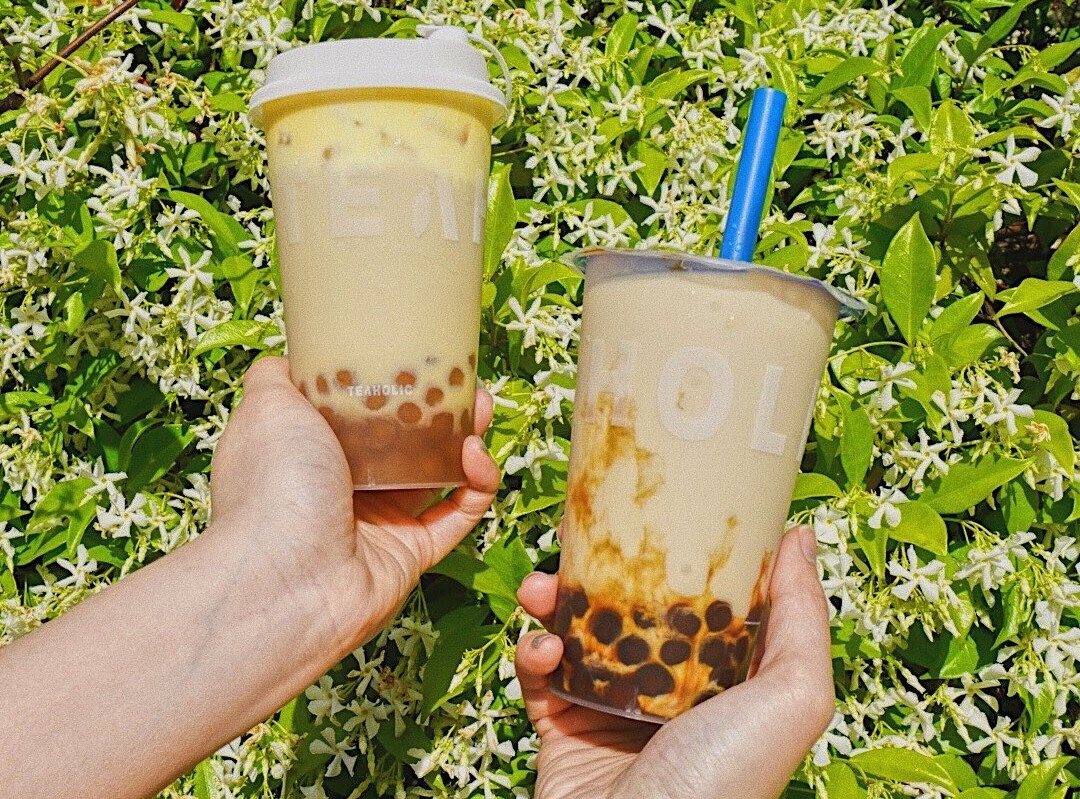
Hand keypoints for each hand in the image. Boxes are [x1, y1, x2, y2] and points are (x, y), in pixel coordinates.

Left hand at [208, 355, 499, 651]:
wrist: (285, 580)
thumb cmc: (273, 489)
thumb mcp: (266, 408)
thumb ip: (277, 375)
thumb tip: (294, 355)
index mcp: (310, 450)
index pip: (357, 411)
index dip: (390, 383)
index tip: (415, 357)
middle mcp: (344, 485)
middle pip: (405, 438)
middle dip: (439, 407)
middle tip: (463, 381)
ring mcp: (379, 521)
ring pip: (438, 472)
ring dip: (467, 437)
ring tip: (481, 405)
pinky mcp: (413, 552)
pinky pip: (459, 513)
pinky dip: (477, 484)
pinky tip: (477, 455)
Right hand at [515, 526, 833, 798]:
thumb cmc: (724, 783)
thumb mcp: (790, 698)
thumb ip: (803, 618)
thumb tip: (801, 537)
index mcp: (725, 678)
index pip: (706, 598)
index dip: (685, 552)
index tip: (664, 507)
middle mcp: (669, 690)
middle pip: (633, 606)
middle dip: (603, 568)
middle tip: (579, 538)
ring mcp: (613, 709)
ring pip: (578, 631)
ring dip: (552, 599)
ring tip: (541, 587)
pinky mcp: (563, 730)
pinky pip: (539, 675)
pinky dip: (531, 653)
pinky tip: (539, 648)